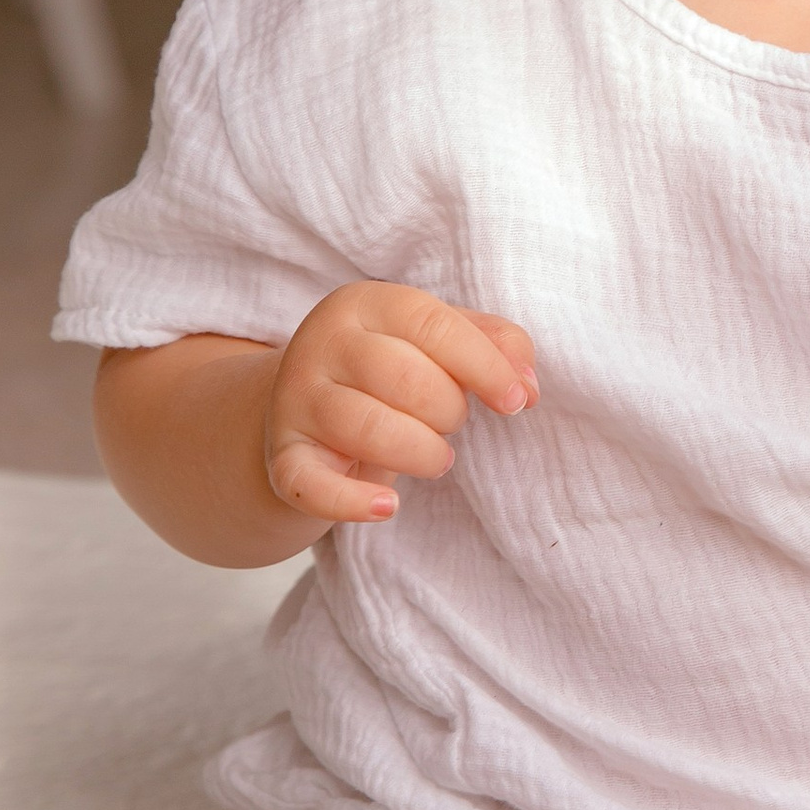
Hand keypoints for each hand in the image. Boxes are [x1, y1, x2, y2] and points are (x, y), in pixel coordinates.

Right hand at [263, 283, 537, 524]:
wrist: (303, 409)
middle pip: (404, 378)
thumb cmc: (390, 369)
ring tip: (436, 459)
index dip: (485, 366)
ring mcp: (296, 401)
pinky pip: (313, 485)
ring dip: (422, 453)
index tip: (516, 401)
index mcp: (364, 303)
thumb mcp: (439, 340)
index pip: (433, 325)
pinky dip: (352, 502)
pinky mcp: (283, 458)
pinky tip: (388, 506)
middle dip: (448, 411)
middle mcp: (322, 343)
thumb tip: (526, 388)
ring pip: (368, 428)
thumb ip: (494, 346)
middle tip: (451, 424)